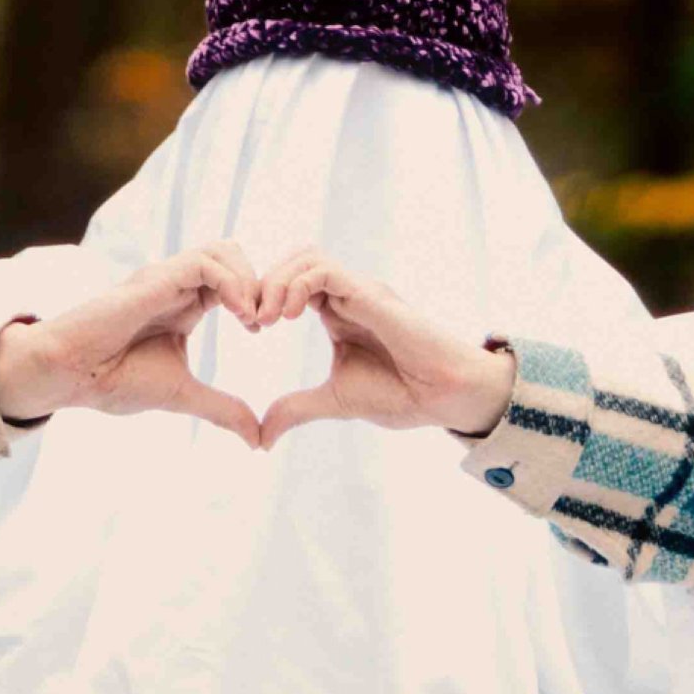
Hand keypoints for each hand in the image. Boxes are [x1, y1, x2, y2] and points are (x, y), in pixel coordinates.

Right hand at [0, 242, 262, 449]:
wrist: (70, 376)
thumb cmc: (114, 380)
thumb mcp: (182, 395)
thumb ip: (221, 409)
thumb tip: (257, 440)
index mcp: (185, 304)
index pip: (234, 279)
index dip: (256, 297)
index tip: (261, 330)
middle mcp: (177, 284)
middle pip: (234, 254)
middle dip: (260, 282)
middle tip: (265, 321)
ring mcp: (165, 278)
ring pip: (224, 249)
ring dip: (248, 279)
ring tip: (251, 318)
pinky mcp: (154, 280)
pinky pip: (205, 263)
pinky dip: (231, 283)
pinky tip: (237, 314)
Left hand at [253, 248, 517, 450]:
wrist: (444, 397)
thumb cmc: (402, 393)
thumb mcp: (334, 400)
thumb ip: (296, 409)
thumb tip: (260, 436)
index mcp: (338, 311)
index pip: (292, 281)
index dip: (265, 296)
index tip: (250, 328)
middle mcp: (349, 294)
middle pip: (295, 259)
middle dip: (265, 282)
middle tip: (251, 319)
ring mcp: (361, 290)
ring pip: (307, 256)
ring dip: (277, 281)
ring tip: (265, 317)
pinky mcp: (371, 295)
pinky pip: (325, 271)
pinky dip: (297, 285)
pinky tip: (288, 316)